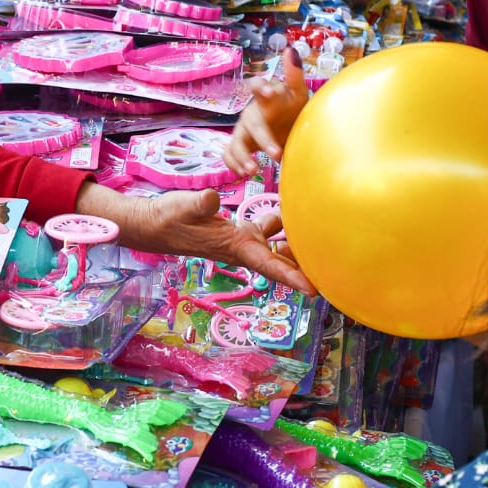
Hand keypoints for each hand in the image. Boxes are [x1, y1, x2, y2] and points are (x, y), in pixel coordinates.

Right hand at [75, 183, 316, 293]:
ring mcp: (240, 238)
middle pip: (280, 262)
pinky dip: (279, 225)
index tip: (315, 290)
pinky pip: (265, 230)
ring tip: (319, 237)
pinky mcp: (235, 229)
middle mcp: (242, 246)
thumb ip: (201, 203)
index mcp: (235, 245)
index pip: (268, 265)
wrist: (153, 222)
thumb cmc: (168, 218)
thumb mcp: (184, 207)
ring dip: (295, 246)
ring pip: (275, 247)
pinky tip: (290, 210)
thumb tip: (214, 198)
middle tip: (333, 266)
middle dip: (303, 267)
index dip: (292, 277)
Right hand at [224, 48, 308, 177]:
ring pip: (235, 142)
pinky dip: (233, 164)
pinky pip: (228, 155)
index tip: (269, 92)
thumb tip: (290, 49)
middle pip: (252, 124)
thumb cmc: (290, 108)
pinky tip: (244, 173)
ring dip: (242, 156)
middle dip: (263, 139)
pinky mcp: (239, 146)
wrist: (286, 127)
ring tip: (254, 170)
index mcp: (265, 97)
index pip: (257, 86)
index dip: (261, 88)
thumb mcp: (297, 92)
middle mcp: (251, 113)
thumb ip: (294, 74)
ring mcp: (243, 131)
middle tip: (277, 154)